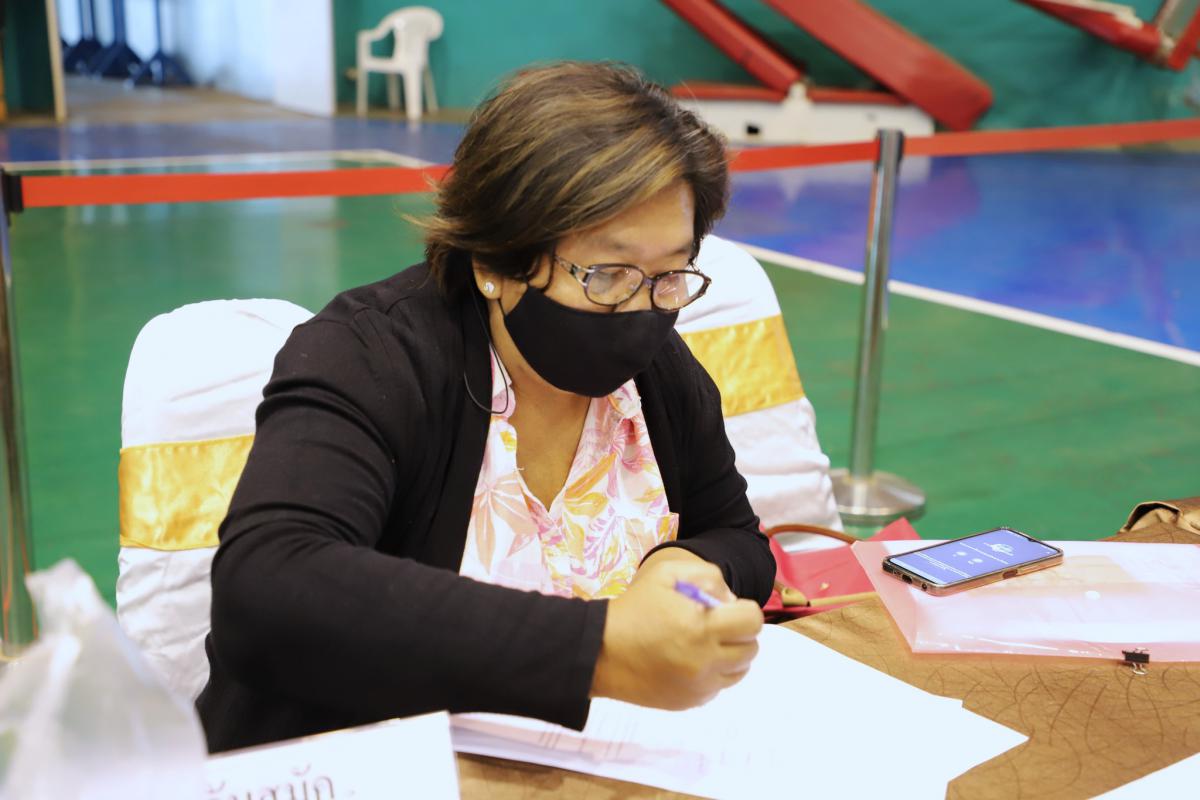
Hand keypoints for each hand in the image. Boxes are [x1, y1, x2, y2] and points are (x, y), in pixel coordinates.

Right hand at [590, 551, 762, 709]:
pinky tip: (690, 661)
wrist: (600, 651)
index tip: (726, 609)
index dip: (744, 611)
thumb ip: (707, 576)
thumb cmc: (634, 608)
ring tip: (704, 644)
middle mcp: (705, 661)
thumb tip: (730, 600)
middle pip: (750, 648)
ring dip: (730, 655)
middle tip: (715, 626)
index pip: (752, 621)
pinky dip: (712, 674)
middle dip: (738, 633)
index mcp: (702, 627)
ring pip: (739, 671)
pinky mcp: (690, 702)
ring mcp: (699, 686)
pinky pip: (718, 687)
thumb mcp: (666, 574)